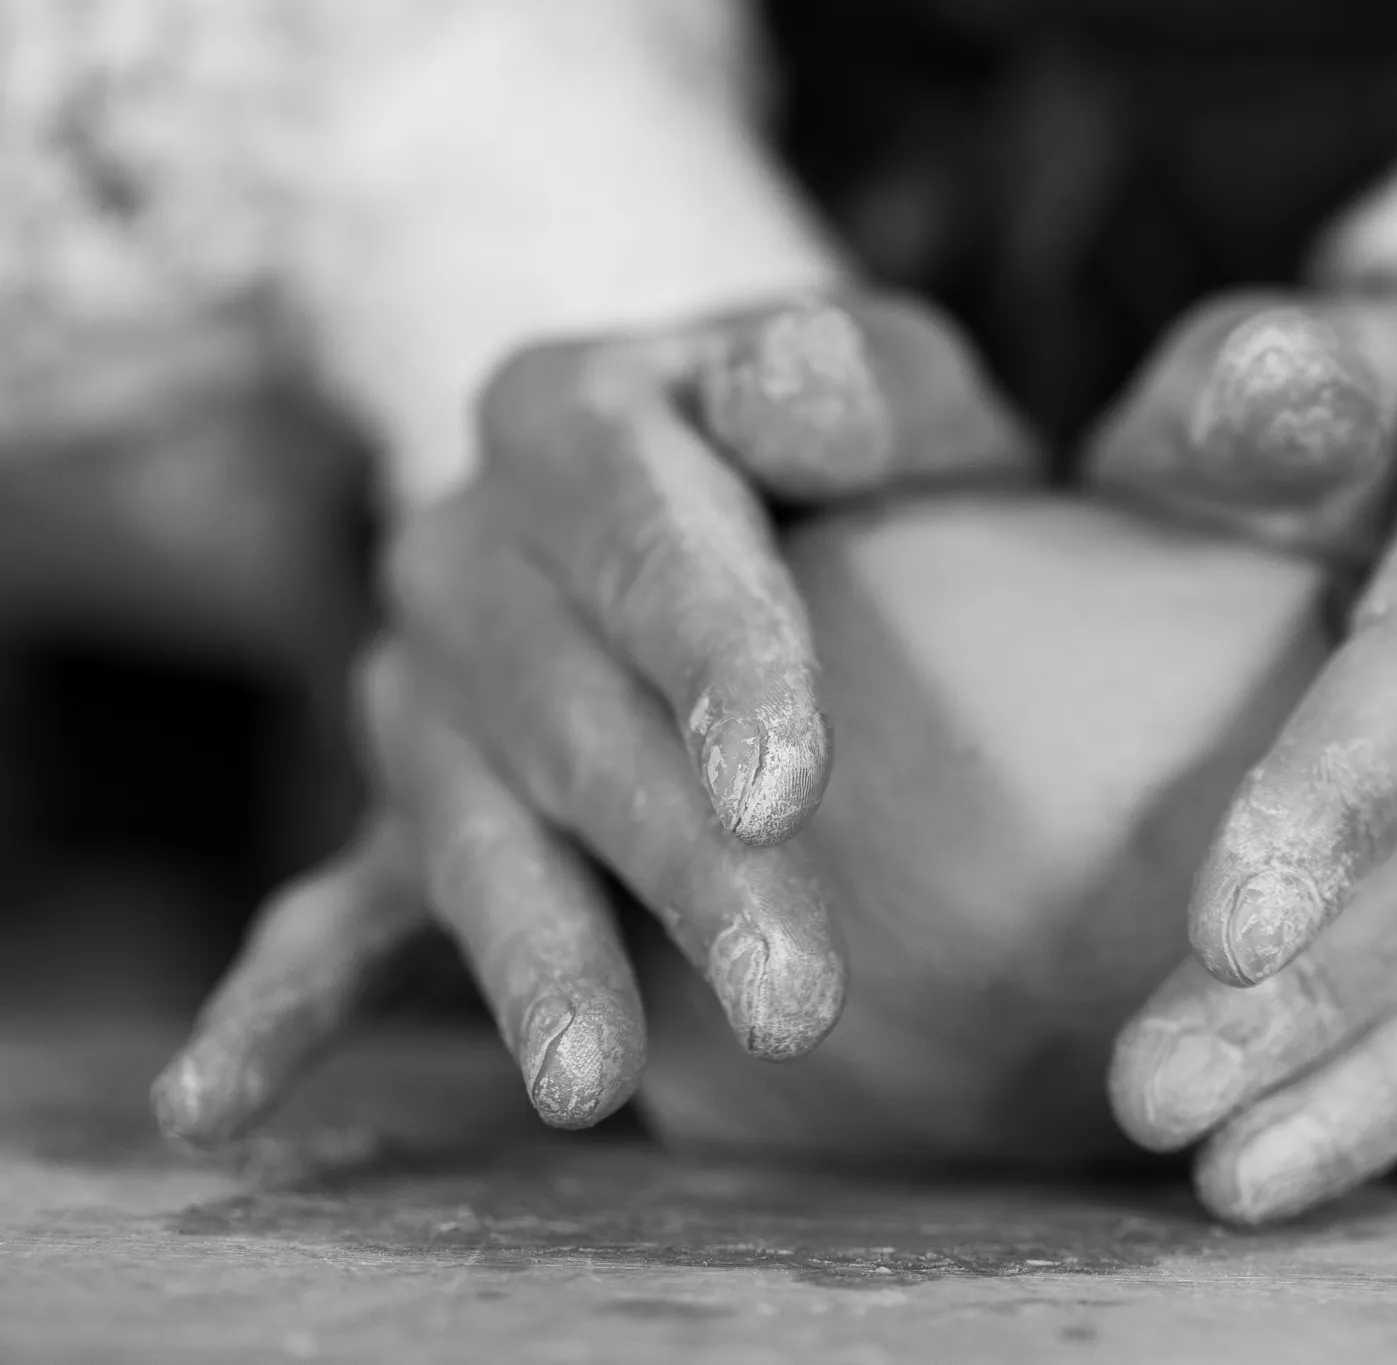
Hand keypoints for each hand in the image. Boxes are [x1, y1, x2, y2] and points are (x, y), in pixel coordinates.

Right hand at [152, 293, 1035, 1142]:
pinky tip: (209, 1103)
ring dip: (542, 959)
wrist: (733, 510)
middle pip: (569, 712)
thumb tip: (789, 383)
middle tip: (793, 1001)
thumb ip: (870, 388)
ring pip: (476, 834)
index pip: (642, 531)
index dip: (712, 656)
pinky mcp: (406, 814)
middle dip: (678, 861)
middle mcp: (467, 553)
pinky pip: (333, 911)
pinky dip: (278, 1003)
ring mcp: (421, 692)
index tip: (783, 784)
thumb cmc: (852, 463)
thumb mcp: (896, 394)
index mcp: (575, 417)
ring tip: (597, 1082)